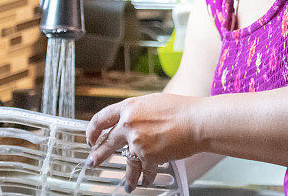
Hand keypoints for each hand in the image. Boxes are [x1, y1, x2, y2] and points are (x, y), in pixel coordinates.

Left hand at [85, 93, 202, 191]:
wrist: (196, 122)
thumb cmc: (182, 110)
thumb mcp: (154, 103)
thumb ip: (139, 112)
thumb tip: (132, 122)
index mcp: (129, 107)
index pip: (102, 117)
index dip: (93, 129)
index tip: (91, 137)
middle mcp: (129, 124)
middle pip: (107, 142)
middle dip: (98, 154)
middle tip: (93, 161)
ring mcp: (137, 141)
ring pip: (126, 162)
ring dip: (127, 176)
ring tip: (127, 184)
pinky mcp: (147, 156)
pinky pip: (144, 170)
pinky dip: (147, 176)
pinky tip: (147, 181)